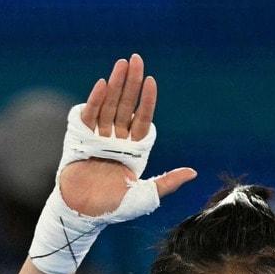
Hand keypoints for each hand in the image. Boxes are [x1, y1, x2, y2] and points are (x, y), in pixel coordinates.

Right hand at [58, 54, 195, 216]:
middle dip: (131, 83)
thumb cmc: (114, 208)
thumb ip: (168, 182)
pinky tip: (103, 83)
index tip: (152, 81)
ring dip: (115, 85)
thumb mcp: (147, 196)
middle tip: (136, 59)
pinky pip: (90, 115)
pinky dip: (96, 100)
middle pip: (125, 106)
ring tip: (121, 64)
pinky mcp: (80, 138)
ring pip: (109, 106)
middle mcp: (117, 140)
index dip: (147, 101)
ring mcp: (99, 137)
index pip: (142, 120)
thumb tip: (193, 173)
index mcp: (134, 150)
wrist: (84, 214)